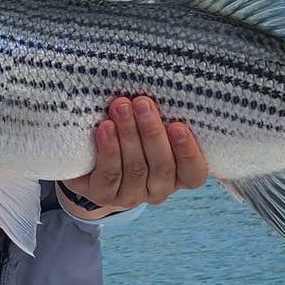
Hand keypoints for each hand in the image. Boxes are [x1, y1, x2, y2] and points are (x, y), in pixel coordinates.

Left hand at [61, 96, 207, 213]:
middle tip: (142, 103)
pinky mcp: (105, 196)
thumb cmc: (131, 136)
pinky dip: (109, 150)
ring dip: (129, 135)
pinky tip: (105, 128)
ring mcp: (132, 196)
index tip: (178, 126)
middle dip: (151, 132)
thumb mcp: (150, 127)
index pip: (193, 172)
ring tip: (121, 108)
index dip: (188, 152)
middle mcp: (159, 189)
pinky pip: (110, 176)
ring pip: (136, 168)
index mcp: (179, 175)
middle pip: (162, 166)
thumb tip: (162, 87)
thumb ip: (161, 117)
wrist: (91, 161)